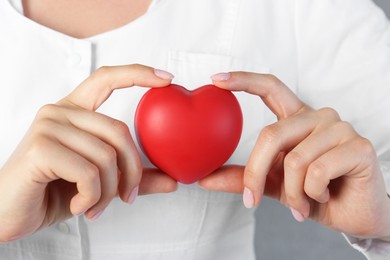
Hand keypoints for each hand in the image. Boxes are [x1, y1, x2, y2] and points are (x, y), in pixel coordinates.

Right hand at [0, 64, 176, 241]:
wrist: (10, 216)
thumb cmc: (53, 193)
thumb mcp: (100, 184)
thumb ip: (133, 179)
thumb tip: (173, 181)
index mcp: (74, 112)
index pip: (106, 79)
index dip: (137, 74)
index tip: (167, 78)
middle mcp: (60, 112)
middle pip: (118, 131)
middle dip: (131, 171)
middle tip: (127, 197)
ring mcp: (48, 126)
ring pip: (106, 155)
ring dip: (109, 191)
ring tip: (96, 207)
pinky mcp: (40, 148)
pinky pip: (88, 172)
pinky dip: (93, 197)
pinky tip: (80, 207)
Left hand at [200, 72, 389, 239]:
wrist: (352, 215)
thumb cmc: (311, 194)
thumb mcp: (272, 184)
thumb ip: (242, 178)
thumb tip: (203, 178)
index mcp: (296, 118)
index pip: (270, 87)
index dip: (244, 80)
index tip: (215, 80)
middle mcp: (319, 116)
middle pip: (272, 134)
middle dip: (256, 174)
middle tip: (251, 200)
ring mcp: (341, 129)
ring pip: (295, 159)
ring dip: (291, 192)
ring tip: (301, 203)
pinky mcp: (360, 147)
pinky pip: (318, 172)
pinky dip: (312, 194)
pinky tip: (323, 197)